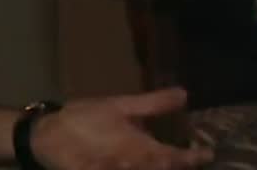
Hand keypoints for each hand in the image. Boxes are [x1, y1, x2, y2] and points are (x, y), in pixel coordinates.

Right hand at [31, 87, 212, 169]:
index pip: (182, 159)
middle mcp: (140, 169)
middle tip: (190, 154)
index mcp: (146, 152)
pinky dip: (141, 166)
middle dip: (181, 164)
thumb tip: (185, 94)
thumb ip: (153, 104)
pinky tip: (139, 160)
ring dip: (162, 166)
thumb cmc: (84, 118)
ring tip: (165, 158)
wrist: (48, 140)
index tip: (208, 151)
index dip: (198, 156)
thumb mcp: (118, 106)